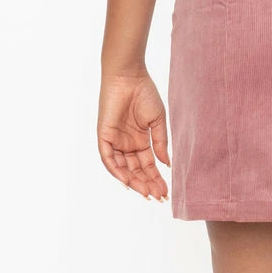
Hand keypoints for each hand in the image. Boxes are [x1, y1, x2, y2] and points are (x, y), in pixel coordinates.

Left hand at [97, 70, 169, 200]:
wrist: (129, 76)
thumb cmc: (145, 93)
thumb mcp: (157, 120)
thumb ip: (161, 142)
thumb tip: (167, 163)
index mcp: (140, 140)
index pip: (148, 164)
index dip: (156, 178)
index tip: (166, 191)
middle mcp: (127, 144)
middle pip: (136, 170)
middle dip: (147, 184)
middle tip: (159, 196)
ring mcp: (115, 141)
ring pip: (122, 168)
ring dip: (134, 181)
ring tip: (147, 192)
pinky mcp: (104, 137)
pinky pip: (108, 159)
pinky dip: (116, 170)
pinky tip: (127, 181)